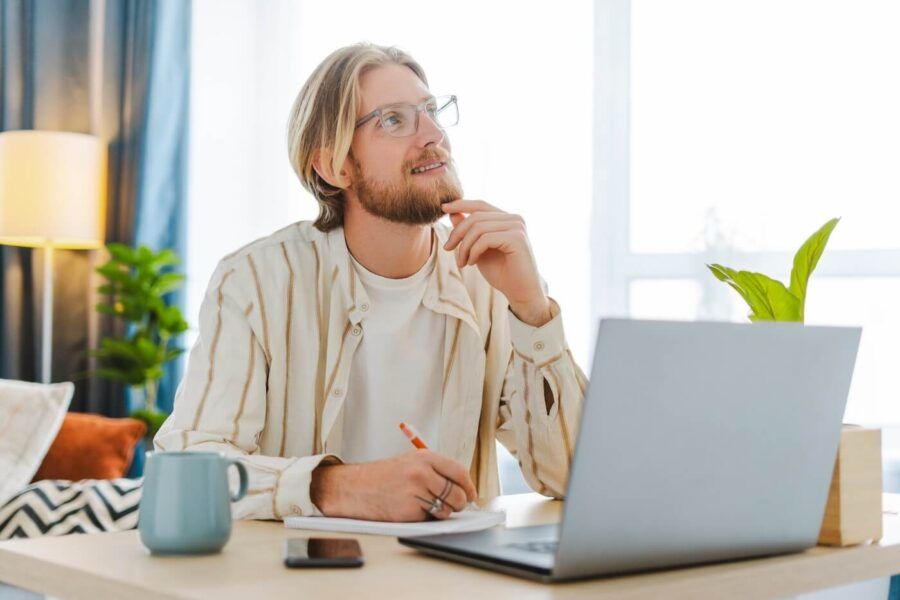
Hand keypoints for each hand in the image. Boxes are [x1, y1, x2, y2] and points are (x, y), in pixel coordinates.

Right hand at [310, 450, 477, 521]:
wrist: (353, 488)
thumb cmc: (381, 477)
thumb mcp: (409, 463)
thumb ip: (434, 470)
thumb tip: (461, 487)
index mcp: (425, 457)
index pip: (459, 472)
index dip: (469, 487)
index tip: (471, 495)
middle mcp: (422, 472)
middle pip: (457, 493)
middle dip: (458, 503)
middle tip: (453, 506)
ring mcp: (415, 491)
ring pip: (446, 509)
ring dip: (442, 513)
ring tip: (425, 506)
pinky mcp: (408, 510)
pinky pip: (429, 519)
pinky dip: (425, 519)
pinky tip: (411, 511)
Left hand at [442, 199, 551, 326]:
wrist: (520, 293)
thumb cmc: (501, 273)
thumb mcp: (478, 249)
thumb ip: (468, 231)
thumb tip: (452, 213)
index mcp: (507, 219)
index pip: (480, 205)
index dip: (461, 204)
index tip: (443, 208)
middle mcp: (514, 219)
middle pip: (475, 216)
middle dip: (457, 233)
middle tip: (447, 249)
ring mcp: (517, 227)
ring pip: (478, 228)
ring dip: (464, 246)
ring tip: (461, 262)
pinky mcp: (517, 238)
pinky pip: (485, 239)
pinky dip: (473, 252)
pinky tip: (472, 263)